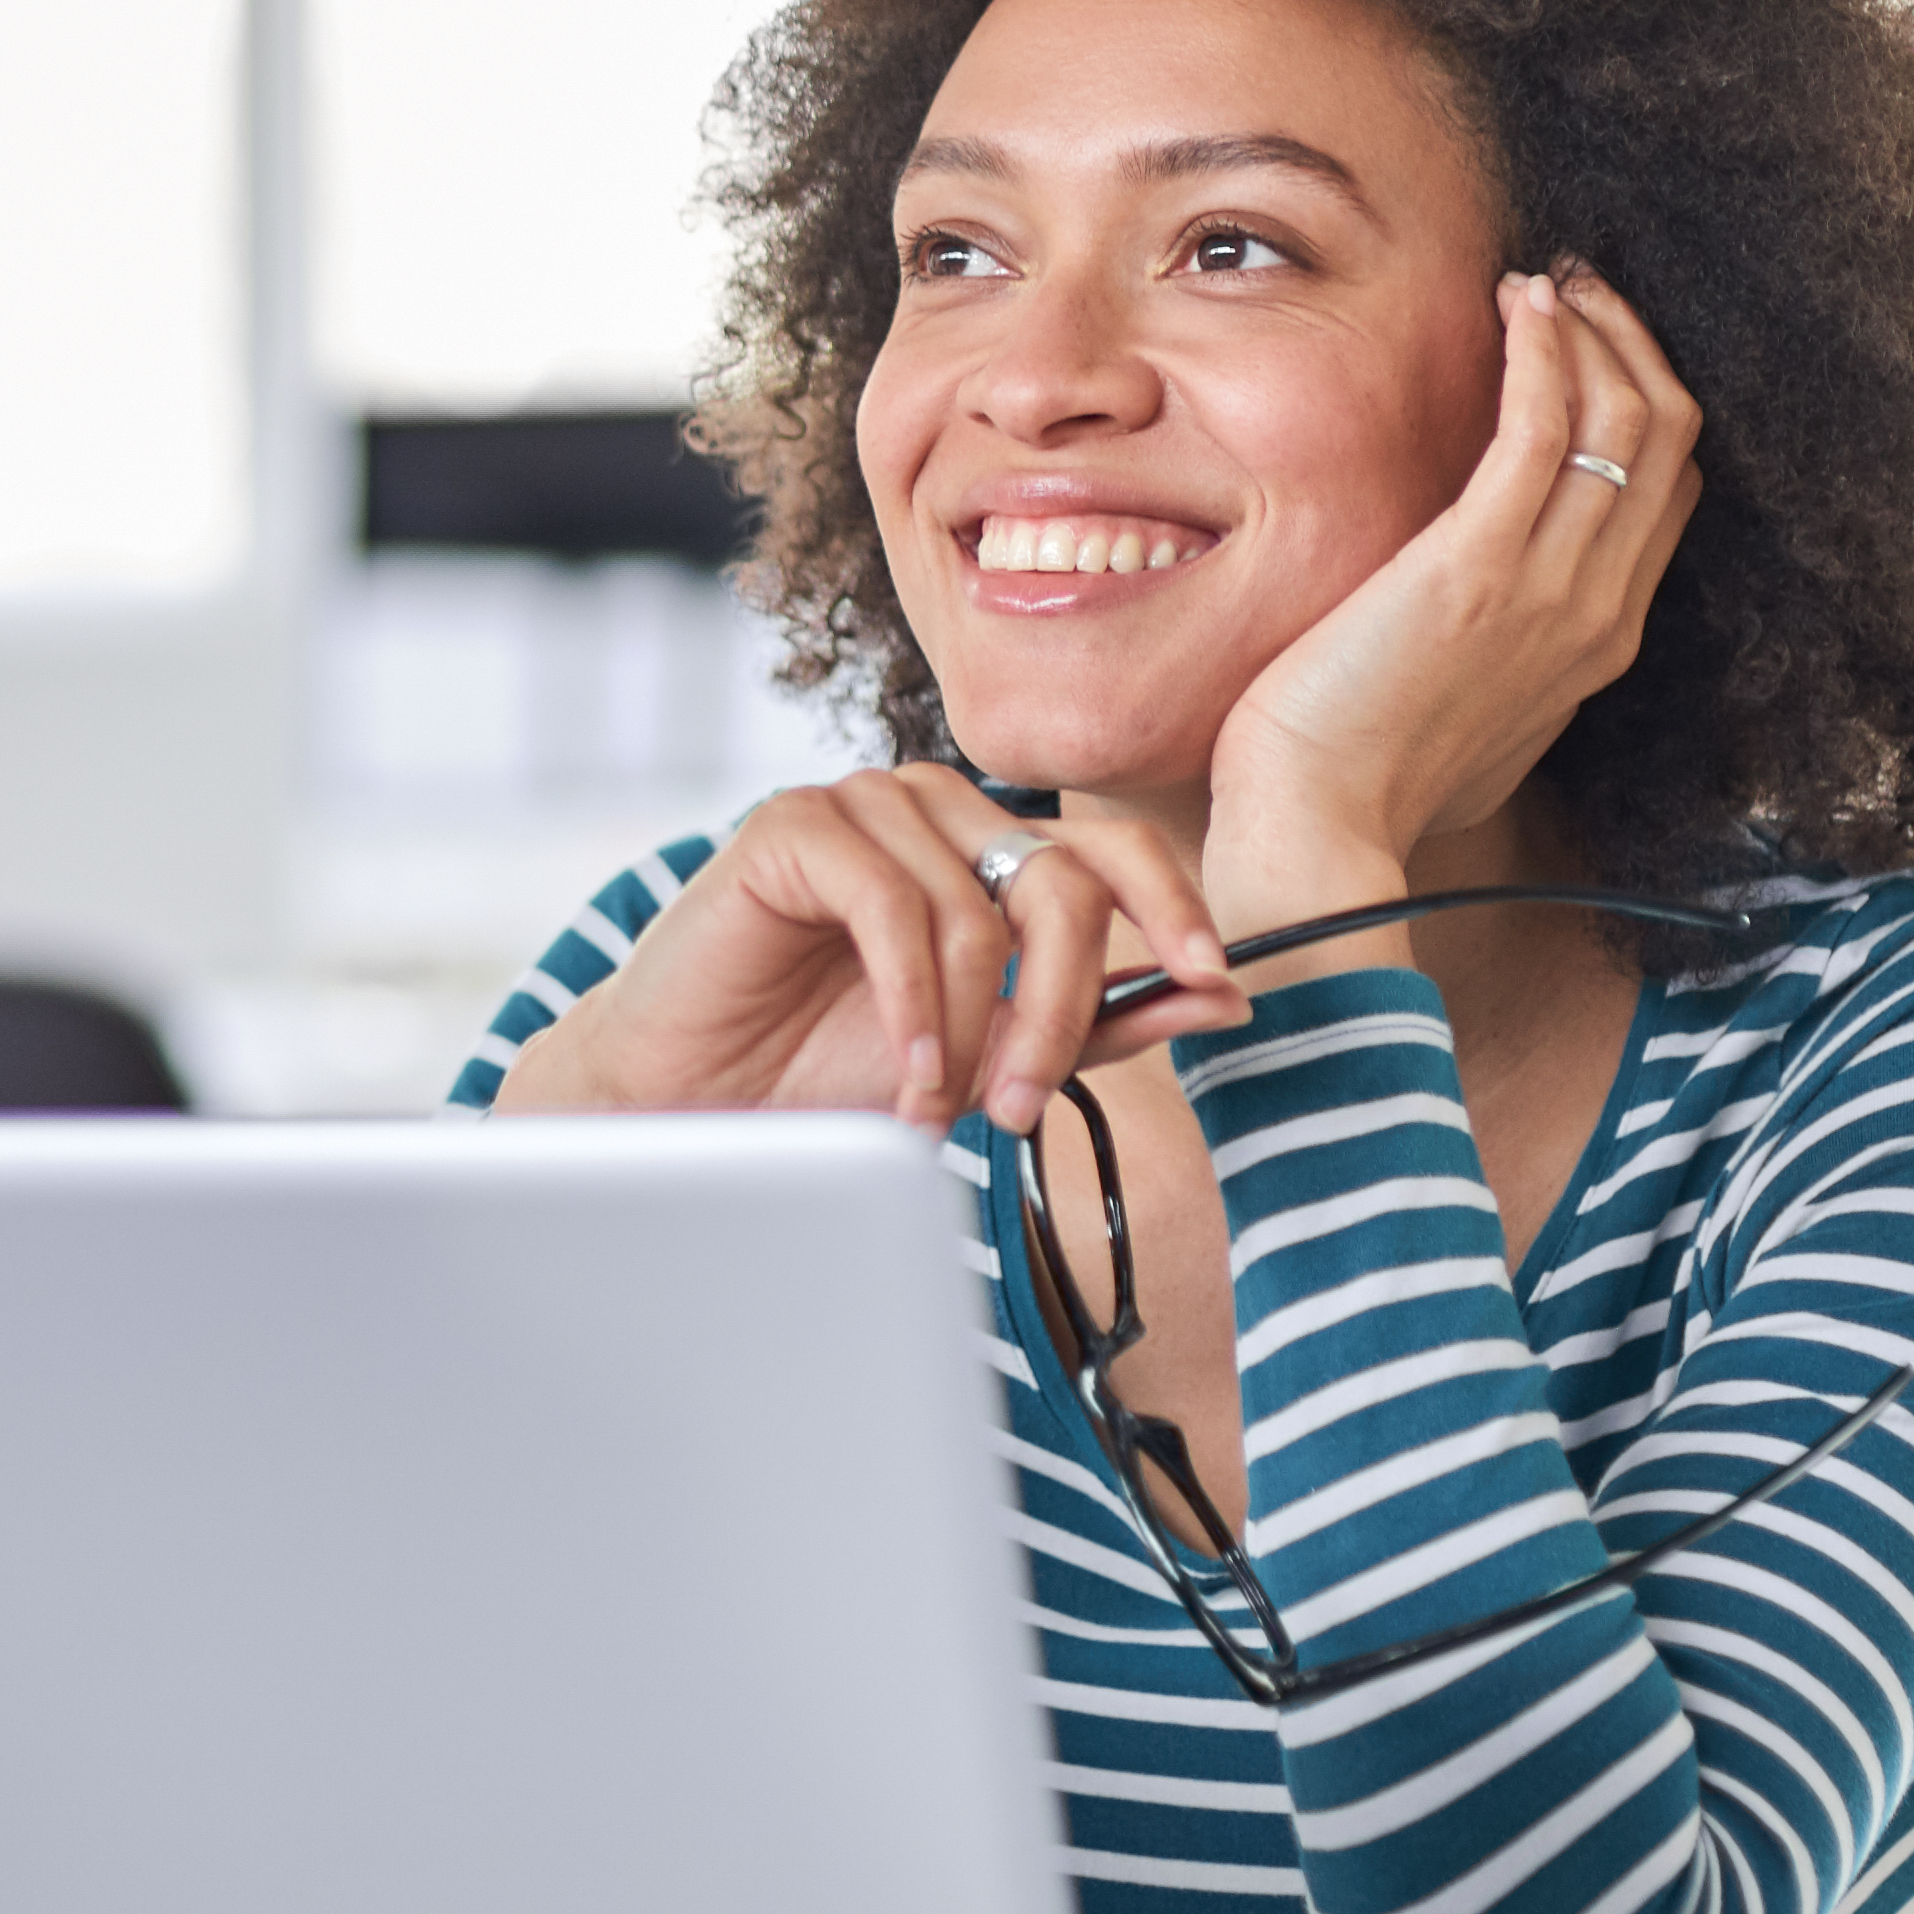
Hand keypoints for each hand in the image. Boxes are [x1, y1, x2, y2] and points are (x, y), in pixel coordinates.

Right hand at [484, 767, 1251, 1143]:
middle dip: (1060, 1009)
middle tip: (1024, 1108)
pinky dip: (914, 1004)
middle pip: (1063, 883)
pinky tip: (905, 1073)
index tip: (1213, 981)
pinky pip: (895, 905)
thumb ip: (1097, 1021)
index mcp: (990, 847)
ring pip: (981, 906)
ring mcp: (865, 804)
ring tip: (936, 1107)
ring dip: (972, 1030)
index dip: (1175, 907)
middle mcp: (938, 809)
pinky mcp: (795, 824)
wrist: (691, 1095)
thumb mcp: (990, 1056)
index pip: (1113, 849)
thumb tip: (1223, 996)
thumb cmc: (831, 1070)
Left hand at [1203, 266, 1703, 939]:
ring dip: (1594, 330)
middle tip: (1575, 285)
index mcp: (1598, 642)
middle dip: (1631, 343)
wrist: (1317, 827)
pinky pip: (1544, 428)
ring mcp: (1551, 589)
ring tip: (1545, 280)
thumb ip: (1498, 656)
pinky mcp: (1480, 565)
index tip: (1589, 342)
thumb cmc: (1363, 780)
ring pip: (1627, 420)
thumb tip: (1474, 618)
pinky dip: (1544, 351)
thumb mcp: (1466, 715)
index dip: (1642, 399)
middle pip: (1667, 439)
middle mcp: (1597, 610)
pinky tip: (1517, 306)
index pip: (1666, 490)